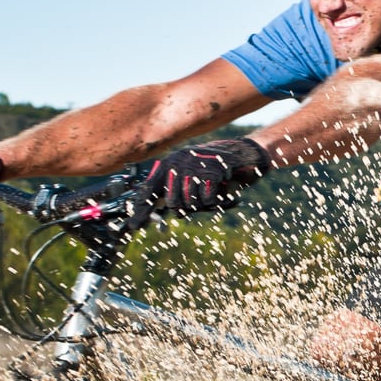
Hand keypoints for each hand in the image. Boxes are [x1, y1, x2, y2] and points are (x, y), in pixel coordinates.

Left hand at [124, 137, 271, 230]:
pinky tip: (227, 191)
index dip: (142, 209)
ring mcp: (195, 164)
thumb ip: (177, 193)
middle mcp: (178, 161)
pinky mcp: (213, 170)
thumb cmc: (218, 170)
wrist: (246, 153)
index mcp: (169, 163)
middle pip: (174, 203)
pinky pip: (208, 200)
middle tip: (203, 200)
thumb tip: (160, 215)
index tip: (133, 226)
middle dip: (188, 209)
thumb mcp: (193, 178)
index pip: (149, 189)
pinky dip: (219, 201)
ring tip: (216, 191)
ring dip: (206, 204)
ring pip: (191, 204)